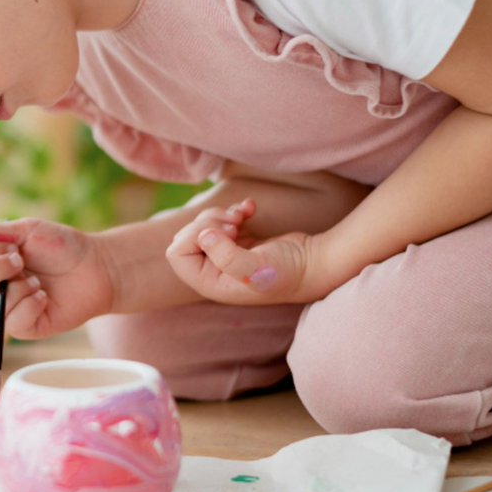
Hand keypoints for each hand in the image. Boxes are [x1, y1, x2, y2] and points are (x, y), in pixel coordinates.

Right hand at [0, 217, 114, 338]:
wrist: (96, 267)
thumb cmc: (61, 247)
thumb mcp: (27, 231)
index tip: (14, 245)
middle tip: (21, 260)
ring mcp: (8, 310)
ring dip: (15, 290)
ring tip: (37, 281)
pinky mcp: (26, 327)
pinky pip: (13, 324)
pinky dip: (28, 306)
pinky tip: (43, 297)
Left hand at [165, 199, 329, 304]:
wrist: (315, 264)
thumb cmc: (287, 271)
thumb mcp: (256, 268)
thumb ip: (225, 256)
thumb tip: (202, 236)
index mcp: (210, 282)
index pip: (177, 253)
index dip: (194, 235)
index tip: (225, 232)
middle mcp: (213, 271)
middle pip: (187, 236)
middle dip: (208, 222)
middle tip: (234, 224)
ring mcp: (225, 255)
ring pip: (203, 226)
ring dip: (221, 214)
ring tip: (242, 217)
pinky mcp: (239, 242)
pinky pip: (223, 220)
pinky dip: (234, 210)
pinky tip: (251, 209)